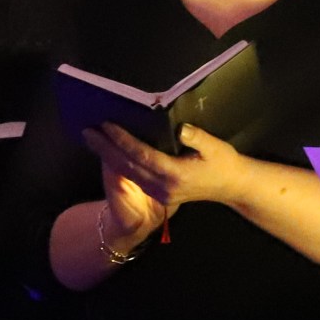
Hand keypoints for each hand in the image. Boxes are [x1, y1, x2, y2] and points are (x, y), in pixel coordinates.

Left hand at [83, 123, 246, 216]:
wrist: (232, 187)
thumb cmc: (224, 163)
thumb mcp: (215, 147)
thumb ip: (197, 137)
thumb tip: (180, 128)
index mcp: (175, 174)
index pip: (141, 154)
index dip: (122, 140)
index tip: (106, 125)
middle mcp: (163, 185)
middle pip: (128, 166)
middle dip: (105, 148)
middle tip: (87, 131)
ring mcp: (160, 192)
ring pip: (128, 173)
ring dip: (108, 156)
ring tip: (92, 139)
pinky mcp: (160, 194)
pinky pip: (134, 178)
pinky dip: (119, 164)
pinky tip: (109, 152)